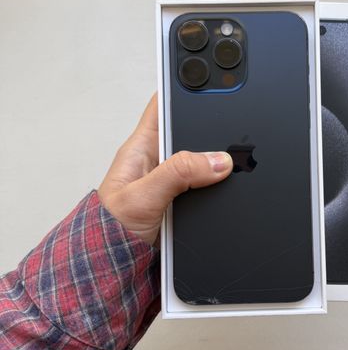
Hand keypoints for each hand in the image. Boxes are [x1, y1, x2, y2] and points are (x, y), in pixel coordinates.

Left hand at [98, 94, 232, 245]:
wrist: (114, 269)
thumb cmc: (109, 232)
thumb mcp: (143, 197)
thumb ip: (178, 174)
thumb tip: (217, 160)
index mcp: (141, 149)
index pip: (162, 106)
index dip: (182, 89)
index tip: (206, 80)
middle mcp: (158, 162)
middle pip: (191, 132)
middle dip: (212, 129)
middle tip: (235, 127)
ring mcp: (174, 183)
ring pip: (204, 161)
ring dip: (218, 164)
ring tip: (235, 161)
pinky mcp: (185, 203)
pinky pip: (208, 187)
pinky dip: (220, 187)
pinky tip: (229, 188)